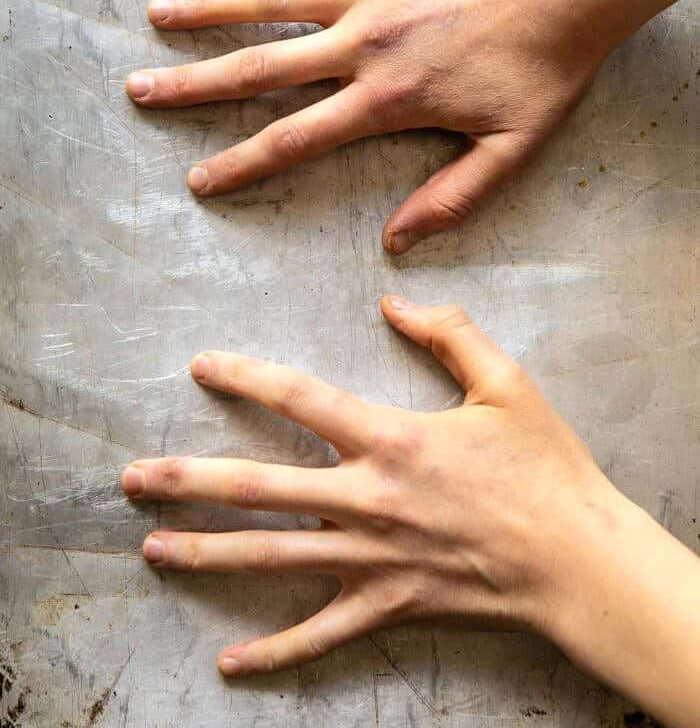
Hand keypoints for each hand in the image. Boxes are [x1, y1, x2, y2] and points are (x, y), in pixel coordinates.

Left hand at [120, 296, 617, 676]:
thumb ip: (450, 333)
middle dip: (187, 480)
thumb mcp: (507, 383)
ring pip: (270, 558)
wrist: (577, 560)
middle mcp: (367, 499)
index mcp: (392, 438)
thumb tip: (395, 299)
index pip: (299, 397)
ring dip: (205, 552)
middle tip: (130, 477)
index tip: (201, 365)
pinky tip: (227, 662)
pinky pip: (319, 635)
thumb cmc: (544, 470)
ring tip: (151, 547)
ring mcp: (371, 559)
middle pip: (258, 487)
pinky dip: (273, 653)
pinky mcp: (386, 606)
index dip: (245, 375)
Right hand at [126, 0, 611, 252]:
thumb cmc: (545, 67)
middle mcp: (361, 45)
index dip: (242, 164)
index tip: (198, 179)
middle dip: (194, 87)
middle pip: (260, 69)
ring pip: (272, 1)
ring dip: (210, 10)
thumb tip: (395, 243)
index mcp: (385, 100)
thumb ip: (450, 198)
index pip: (296, 139)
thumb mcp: (509, 150)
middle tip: (140, 92)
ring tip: (157, 15)